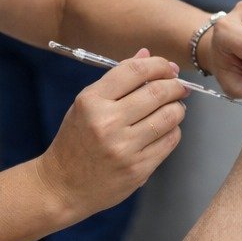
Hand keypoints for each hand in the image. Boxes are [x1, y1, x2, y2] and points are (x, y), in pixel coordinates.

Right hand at [36, 50, 187, 221]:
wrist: (63, 186)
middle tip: (179, 87)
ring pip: (169, 116)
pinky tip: (165, 129)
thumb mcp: (86, 105)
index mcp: (91, 101)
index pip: (134, 71)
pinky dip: (173, 130)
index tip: (168, 68)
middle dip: (175, 86)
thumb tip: (146, 55)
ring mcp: (124, 148)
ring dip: (177, 108)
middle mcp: (107, 123)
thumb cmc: (75, 141)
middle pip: (157, 92)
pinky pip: (170, 141)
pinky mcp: (138, 169)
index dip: (159, 65)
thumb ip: (117, 79)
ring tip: (174, 107)